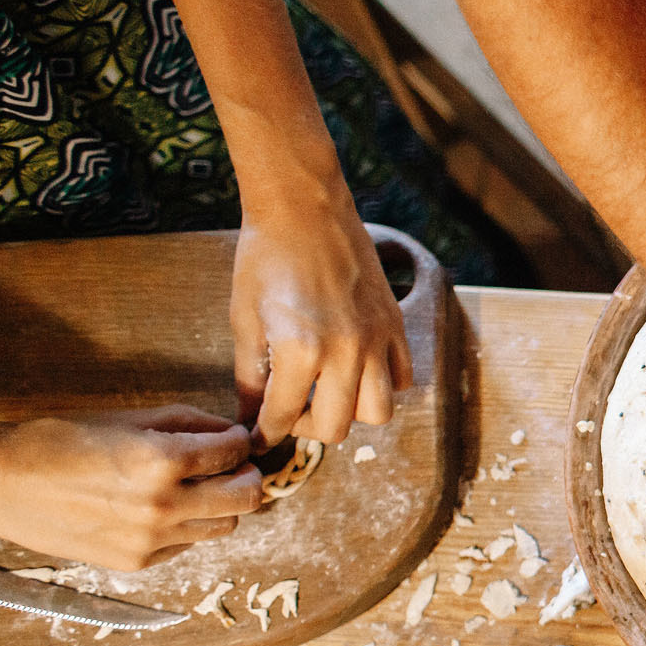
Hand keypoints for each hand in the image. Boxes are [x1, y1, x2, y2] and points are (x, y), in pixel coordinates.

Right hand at [0, 407, 263, 569]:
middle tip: (235, 466)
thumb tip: (228, 431)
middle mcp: (164, 505)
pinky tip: (165, 509)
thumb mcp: (128, 418)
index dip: (238, 442)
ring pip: (223, 527)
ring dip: (222, 505)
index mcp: (162, 461)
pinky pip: (187, 544)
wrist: (3, 484)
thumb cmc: (62, 441)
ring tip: (201, 488)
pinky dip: (189, 526)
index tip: (232, 440)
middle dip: (246, 476)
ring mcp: (152, 539)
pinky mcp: (137, 562)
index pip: (233, 453)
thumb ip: (187, 423)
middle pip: (246, 499)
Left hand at [231, 179, 411, 450]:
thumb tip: (251, 413)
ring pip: (379, 411)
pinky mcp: (394, 324)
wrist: (305, 209)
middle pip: (336, 427)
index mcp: (300, 349)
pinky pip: (401, 376)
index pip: (283, 416)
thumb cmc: (266, 257)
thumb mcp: (243, 319)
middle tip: (291, 411)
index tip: (257, 436)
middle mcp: (345, 350)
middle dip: (307, 428)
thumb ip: (250, 374)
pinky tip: (356, 370)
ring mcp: (376, 338)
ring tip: (328, 394)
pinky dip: (382, 384)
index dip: (264, 432)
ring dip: (351, 412)